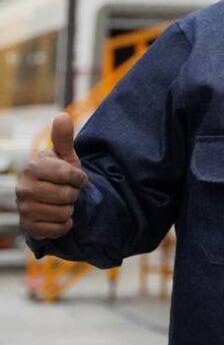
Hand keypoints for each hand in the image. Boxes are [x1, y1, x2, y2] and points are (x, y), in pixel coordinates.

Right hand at [15, 113, 86, 239]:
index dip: (80, 178)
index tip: (77, 178)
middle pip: (67, 195)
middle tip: (68, 192)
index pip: (69, 175)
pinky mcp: (28, 226)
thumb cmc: (60, 176)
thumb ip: (63, 139)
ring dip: (70, 209)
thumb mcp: (65, 157)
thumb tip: (62, 115)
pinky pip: (58, 228)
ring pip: (63, 212)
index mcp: (33, 167)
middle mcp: (23, 187)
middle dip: (74, 195)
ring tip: (63, 204)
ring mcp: (24, 208)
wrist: (51, 202)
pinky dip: (65, 225)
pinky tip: (59, 218)